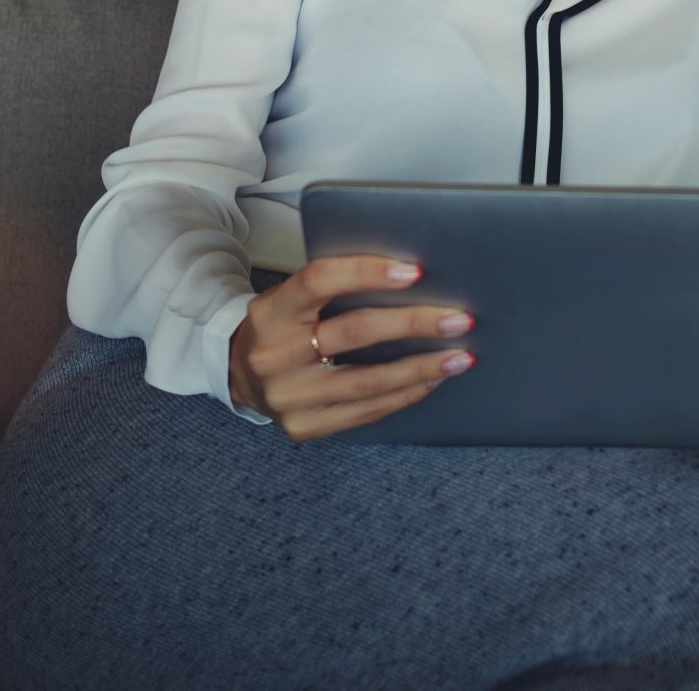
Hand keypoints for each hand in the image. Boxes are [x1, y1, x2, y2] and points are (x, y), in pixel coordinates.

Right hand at [229, 256, 475, 441]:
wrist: (239, 374)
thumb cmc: (281, 326)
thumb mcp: (291, 297)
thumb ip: (334, 288)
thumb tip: (409, 278)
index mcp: (271, 311)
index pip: (319, 281)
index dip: (367, 273)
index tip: (414, 271)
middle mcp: (275, 355)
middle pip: (354, 333)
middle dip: (413, 323)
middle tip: (458, 319)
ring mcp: (289, 397)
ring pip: (368, 381)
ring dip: (421, 368)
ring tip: (459, 356)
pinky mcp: (304, 426)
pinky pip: (366, 411)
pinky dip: (404, 394)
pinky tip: (431, 380)